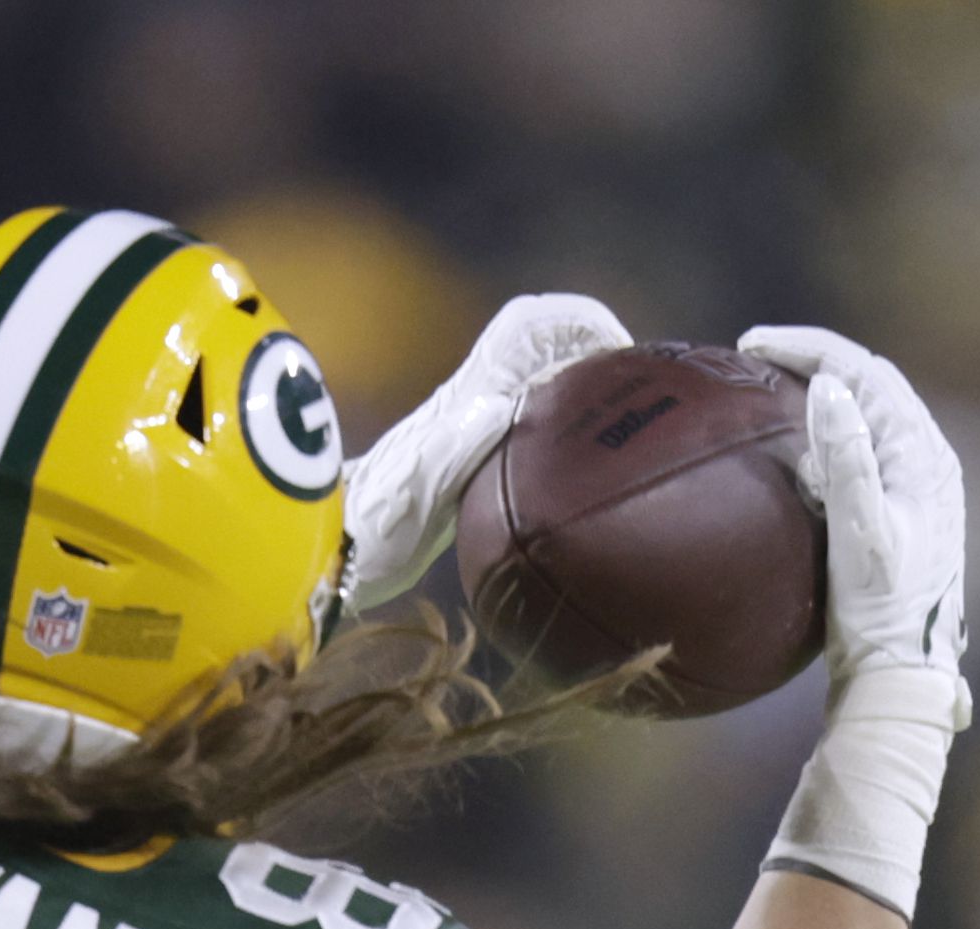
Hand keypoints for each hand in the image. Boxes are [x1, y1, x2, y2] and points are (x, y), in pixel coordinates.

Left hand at [335, 292, 629, 618]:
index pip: (527, 324)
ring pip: (544, 381)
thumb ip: (454, 446)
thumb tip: (500, 407)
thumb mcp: (414, 492)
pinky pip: (537, 423)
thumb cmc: (372, 530)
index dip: (577, 320)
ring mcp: (478, 429)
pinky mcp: (478, 461)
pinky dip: (572, 425)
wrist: (335, 557)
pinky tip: (593, 462)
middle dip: (597, 346)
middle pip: (545, 343)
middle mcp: (476, 402)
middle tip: (644, 386)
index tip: (621, 351)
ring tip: (633, 417)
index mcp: (467, 397)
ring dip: (588, 383)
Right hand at [734, 325, 969, 721]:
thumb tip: (830, 388)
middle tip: (755, 358)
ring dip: (824, 389)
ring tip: (772, 386)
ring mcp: (920, 483)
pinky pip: (869, 443)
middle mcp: (928, 460)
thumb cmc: (880, 611)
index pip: (864, 374)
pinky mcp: (907, 507)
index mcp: (922, 456)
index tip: (751, 346)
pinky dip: (832, 426)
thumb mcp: (861, 535)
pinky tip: (801, 441)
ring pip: (871, 410)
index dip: (809, 349)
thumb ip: (848, 460)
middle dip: (813, 360)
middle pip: (870, 382)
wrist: (903, 670)